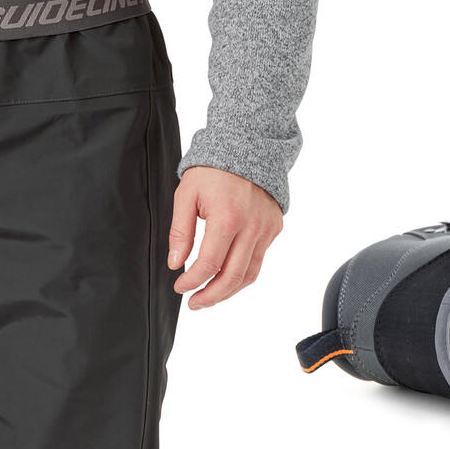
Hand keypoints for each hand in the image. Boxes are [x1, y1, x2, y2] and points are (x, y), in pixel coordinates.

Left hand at [167, 165, 282, 308]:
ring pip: (249, 274)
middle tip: (194, 303)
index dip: (191, 282)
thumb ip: (180, 231)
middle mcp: (251, 227)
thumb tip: (175, 263)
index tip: (179, 287)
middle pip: (232, 277)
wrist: (247, 144)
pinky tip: (226, 275)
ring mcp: (266, 228)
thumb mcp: (187, 194)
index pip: (209, 264)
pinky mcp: (274, 227)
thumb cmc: (213, 169)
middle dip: (210, 297)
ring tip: (209, 296)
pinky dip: (242, 274)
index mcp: (227, 218)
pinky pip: (259, 259)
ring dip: (228, 291)